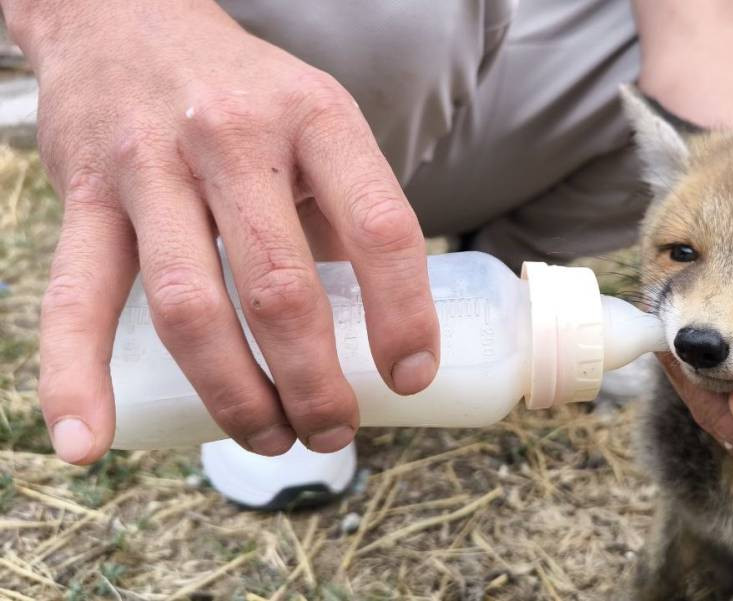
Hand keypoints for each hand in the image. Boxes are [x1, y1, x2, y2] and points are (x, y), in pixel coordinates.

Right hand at [16, 1, 438, 462]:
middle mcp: (233, 138)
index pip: (380, 227)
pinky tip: (91, 441)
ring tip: (268, 439)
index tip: (410, 376)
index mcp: (316, 118)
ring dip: (234, 396)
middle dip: (314, 383)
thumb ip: (345, 211)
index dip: (403, 316)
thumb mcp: (319, 123)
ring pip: (190, 308)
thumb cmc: (244, 92)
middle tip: (333, 429)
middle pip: (280, 288)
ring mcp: (150, 167)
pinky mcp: (84, 195)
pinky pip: (75, 297)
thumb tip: (376, 326)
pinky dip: (77, 376)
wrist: (127, 16)